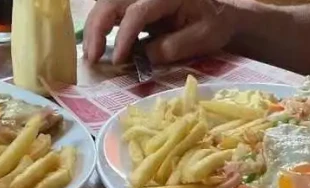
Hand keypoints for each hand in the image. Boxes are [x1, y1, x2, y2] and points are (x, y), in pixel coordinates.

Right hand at [83, 0, 234, 64]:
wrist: (218, 14)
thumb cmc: (213, 25)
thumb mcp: (202, 38)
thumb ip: (173, 46)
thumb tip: (143, 57)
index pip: (138, 10)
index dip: (125, 35)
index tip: (119, 59)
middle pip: (112, 1)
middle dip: (97, 28)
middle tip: (92, 58)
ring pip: (105, 4)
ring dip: (94, 28)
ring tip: (91, 56)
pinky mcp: (134, 3)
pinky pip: (110, 10)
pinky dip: (99, 27)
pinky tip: (96, 46)